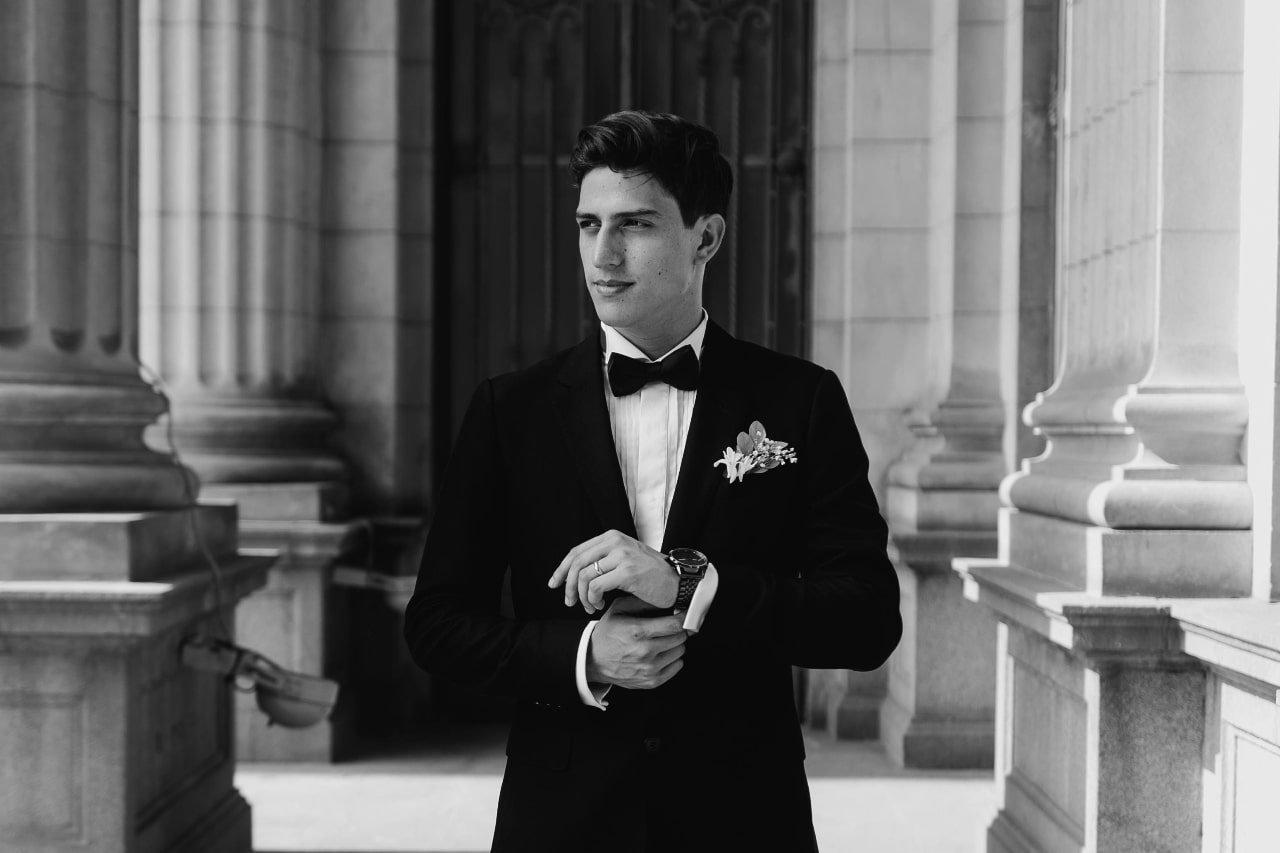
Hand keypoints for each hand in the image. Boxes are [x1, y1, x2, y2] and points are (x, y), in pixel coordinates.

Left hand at [548, 529, 677, 613]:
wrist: (677, 582)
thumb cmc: (650, 575)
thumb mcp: (624, 560)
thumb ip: (602, 561)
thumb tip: (573, 574)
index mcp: (612, 537)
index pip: (577, 551)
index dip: (561, 569)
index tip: (554, 584)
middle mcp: (615, 542)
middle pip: (576, 563)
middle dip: (567, 586)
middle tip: (569, 602)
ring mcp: (621, 556)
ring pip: (584, 577)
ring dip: (582, 597)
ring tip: (590, 607)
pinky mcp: (627, 572)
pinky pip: (596, 587)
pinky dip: (593, 599)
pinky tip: (600, 605)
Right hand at [585, 596, 686, 688]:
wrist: (592, 660)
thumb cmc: (607, 633)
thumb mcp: (618, 609)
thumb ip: (642, 602)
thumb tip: (664, 599)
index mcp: (637, 631)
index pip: (674, 625)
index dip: (683, 618)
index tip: (683, 616)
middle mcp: (645, 651)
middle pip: (680, 638)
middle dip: (678, 630)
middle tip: (670, 627)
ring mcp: (649, 669)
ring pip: (680, 652)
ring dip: (675, 644)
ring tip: (663, 640)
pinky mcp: (651, 681)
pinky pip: (677, 667)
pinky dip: (674, 659)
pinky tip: (663, 653)